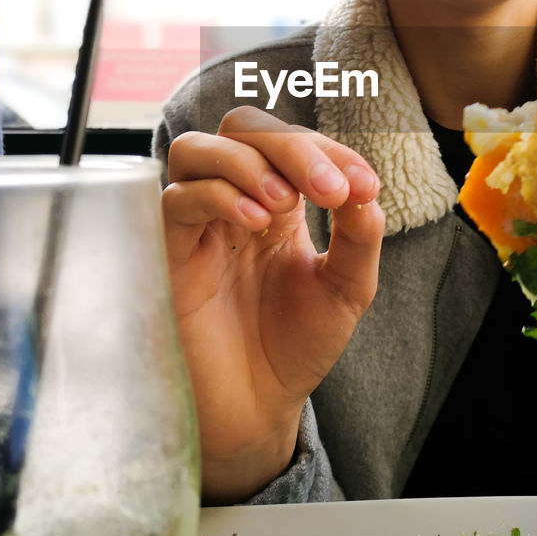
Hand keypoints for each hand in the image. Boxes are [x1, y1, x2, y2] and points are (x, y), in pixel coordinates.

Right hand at [162, 106, 384, 501]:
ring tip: (286, 203)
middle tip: (329, 189)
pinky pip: (176, 198)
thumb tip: (367, 188)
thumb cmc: (296, 346)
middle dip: (292, 146)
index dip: (331, 150)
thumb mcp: (348, 288)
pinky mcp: (169, 252)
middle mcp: (233, 200)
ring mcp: (198, 223)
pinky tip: (256, 223)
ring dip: (247, 162)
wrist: (258, 407)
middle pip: (243, 127)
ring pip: (196, 147)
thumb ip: (360, 236)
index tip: (364, 185)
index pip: (293, 141)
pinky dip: (218, 195)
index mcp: (279, 199)